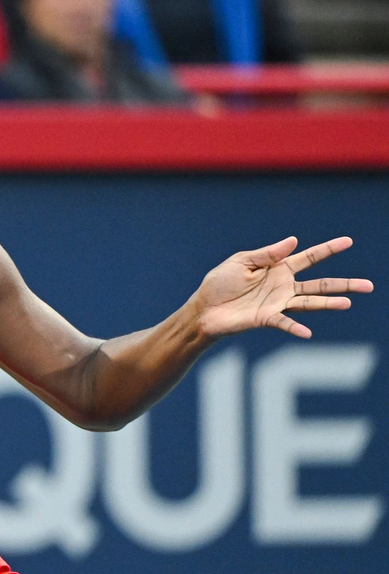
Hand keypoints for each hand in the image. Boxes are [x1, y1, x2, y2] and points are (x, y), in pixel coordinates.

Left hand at [194, 236, 373, 338]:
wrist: (204, 308)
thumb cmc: (220, 283)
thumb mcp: (241, 262)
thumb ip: (267, 253)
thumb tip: (294, 241)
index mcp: (278, 268)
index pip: (309, 258)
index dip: (328, 250)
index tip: (348, 241)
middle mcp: (283, 287)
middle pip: (320, 284)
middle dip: (344, 284)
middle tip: (369, 286)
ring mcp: (278, 303)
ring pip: (309, 302)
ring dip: (328, 303)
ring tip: (347, 303)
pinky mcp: (266, 318)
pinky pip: (284, 322)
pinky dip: (295, 327)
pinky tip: (307, 332)